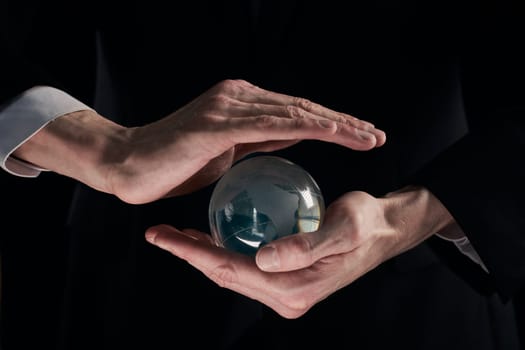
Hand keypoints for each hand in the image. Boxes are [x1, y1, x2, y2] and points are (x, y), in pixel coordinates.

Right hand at [15, 79, 384, 203]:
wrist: (128, 164)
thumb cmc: (174, 163)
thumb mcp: (226, 151)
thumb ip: (256, 139)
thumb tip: (290, 137)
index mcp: (240, 103)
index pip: (294, 112)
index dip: (330, 122)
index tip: (359, 135)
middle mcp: (238, 96)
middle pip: (302, 108)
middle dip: (343, 122)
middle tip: (375, 135)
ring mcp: (229, 106)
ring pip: (295, 113)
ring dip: (337, 124)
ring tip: (368, 137)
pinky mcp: (220, 123)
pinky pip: (274, 125)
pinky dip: (310, 127)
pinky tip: (336, 132)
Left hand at [145, 186, 454, 318]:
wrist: (384, 231)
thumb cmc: (366, 224)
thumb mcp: (342, 228)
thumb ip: (304, 247)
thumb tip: (262, 260)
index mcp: (293, 290)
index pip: (230, 271)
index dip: (192, 253)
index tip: (163, 235)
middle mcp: (285, 298)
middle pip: (224, 276)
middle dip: (188, 255)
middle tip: (158, 233)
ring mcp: (284, 290)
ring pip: (231, 273)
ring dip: (202, 254)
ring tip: (175, 234)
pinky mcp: (286, 279)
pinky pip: (245, 266)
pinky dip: (223, 250)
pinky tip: (211, 233)